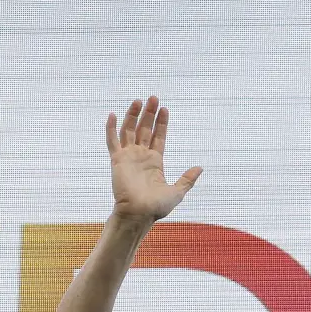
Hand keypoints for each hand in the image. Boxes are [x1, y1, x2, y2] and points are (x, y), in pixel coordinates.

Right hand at [106, 96, 202, 220]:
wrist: (138, 213)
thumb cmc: (156, 207)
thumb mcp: (177, 192)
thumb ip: (187, 179)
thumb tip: (200, 168)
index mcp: (155, 162)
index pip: (158, 137)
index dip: (161, 123)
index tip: (164, 109)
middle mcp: (141, 157)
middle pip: (145, 129)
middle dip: (149, 114)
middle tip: (154, 98)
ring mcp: (128, 157)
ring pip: (129, 131)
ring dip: (133, 116)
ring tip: (139, 100)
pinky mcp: (117, 160)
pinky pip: (112, 141)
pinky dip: (111, 128)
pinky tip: (113, 115)